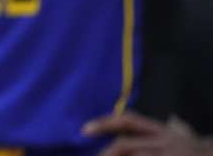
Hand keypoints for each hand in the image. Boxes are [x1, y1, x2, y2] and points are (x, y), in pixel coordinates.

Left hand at [84, 110, 212, 155]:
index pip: (129, 121)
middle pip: (126, 145)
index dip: (105, 122)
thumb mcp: (171, 136)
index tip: (84, 129)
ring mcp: (170, 155)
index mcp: (161, 130)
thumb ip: (146, 135)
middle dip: (107, 153)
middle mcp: (165, 141)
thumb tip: (114, 135)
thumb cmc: (187, 149)